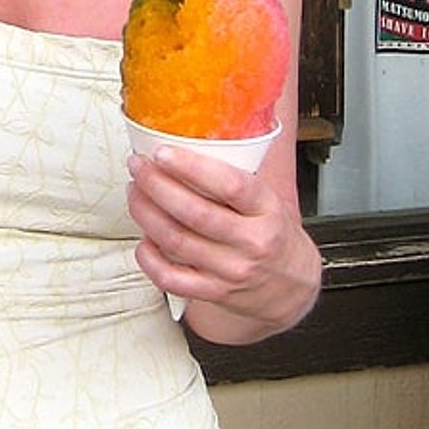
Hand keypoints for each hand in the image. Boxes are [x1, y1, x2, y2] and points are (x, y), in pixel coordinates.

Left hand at [126, 144, 315, 336]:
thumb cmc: (273, 233)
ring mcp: (232, 270)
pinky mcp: (214, 292)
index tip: (163, 152)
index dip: (191, 167)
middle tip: (139, 167)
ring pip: (176, 241)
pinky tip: (143, 239)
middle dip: (156, 185)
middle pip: (194, 212)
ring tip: (135, 192)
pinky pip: (171, 278)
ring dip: (146, 213)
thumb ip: (238, 174)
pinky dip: (149, 258)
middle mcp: (251, 242)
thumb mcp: (269, 200)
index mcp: (267, 210)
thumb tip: (194, 136)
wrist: (293, 285)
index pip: (230, 185)